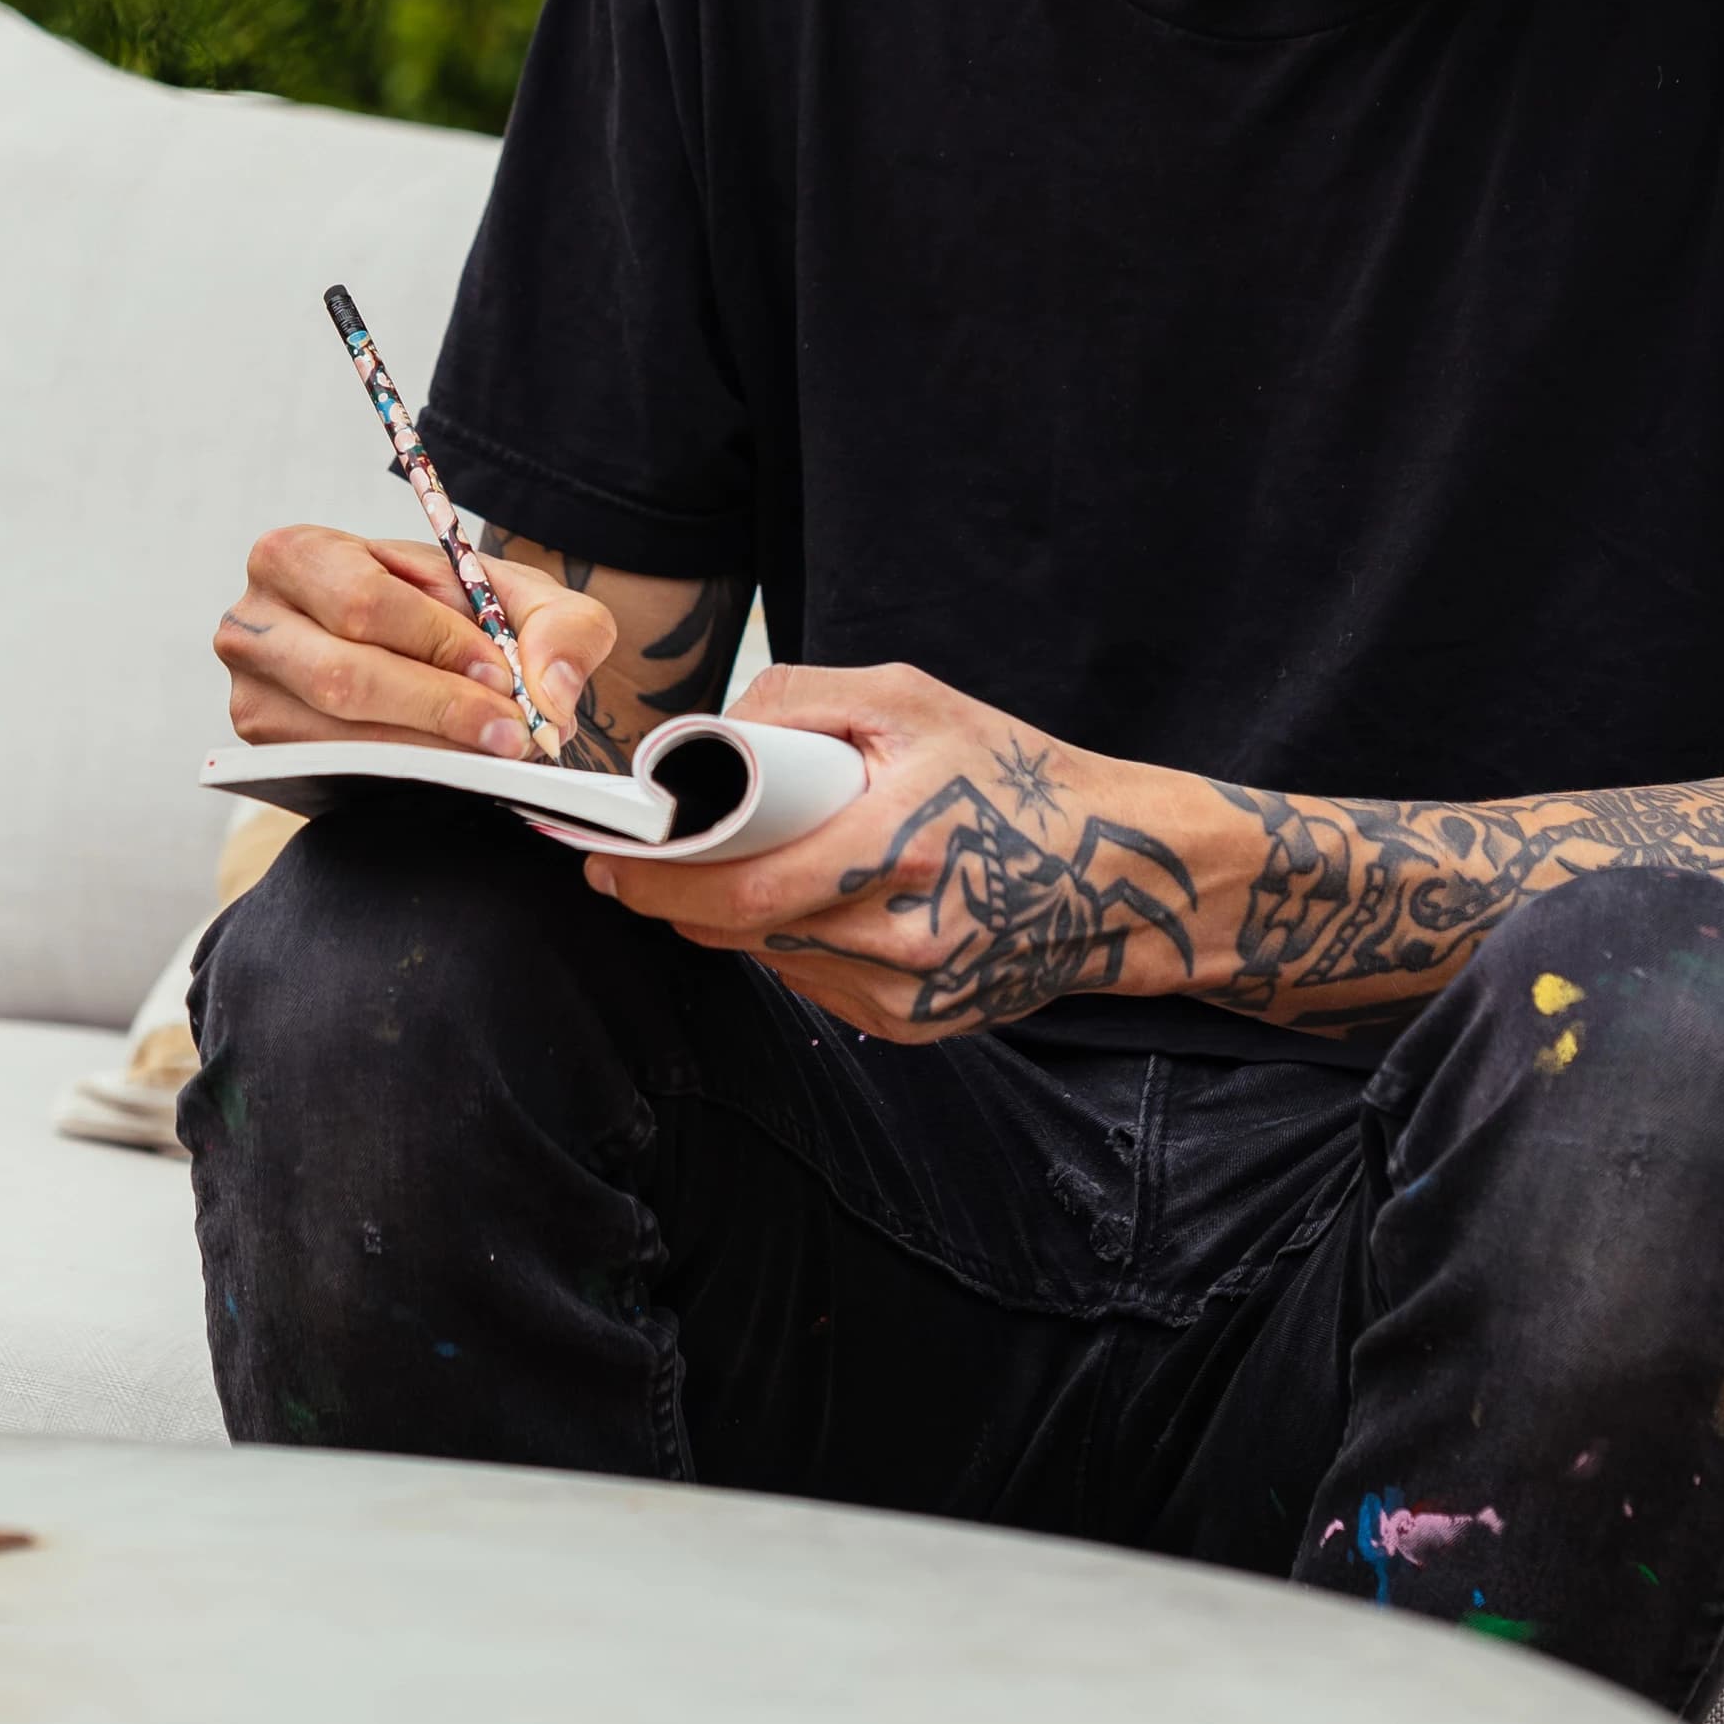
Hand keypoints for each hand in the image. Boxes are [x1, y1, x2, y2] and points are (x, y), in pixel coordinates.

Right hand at [217, 523, 614, 762]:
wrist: (415, 661)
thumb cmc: (454, 619)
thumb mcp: (517, 599)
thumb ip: (561, 626)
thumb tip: (552, 692)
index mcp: (296, 554)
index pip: (367, 603)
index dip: (441, 644)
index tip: (505, 678)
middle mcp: (251, 624)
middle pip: (344, 676)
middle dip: (439, 707)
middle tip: (512, 733)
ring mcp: (250, 694)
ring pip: (339, 736)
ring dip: (428, 750)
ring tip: (493, 753)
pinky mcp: (263, 751)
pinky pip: (335, 771)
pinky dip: (401, 774)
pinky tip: (451, 769)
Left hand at [586, 662, 1202, 1042]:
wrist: (1119, 873)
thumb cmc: (1013, 773)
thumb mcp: (913, 700)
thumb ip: (803, 699)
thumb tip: (707, 734)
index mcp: (899, 843)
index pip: (742, 884)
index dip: (659, 878)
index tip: (604, 858)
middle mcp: (904, 934)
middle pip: (743, 929)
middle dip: (672, 898)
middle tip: (623, 870)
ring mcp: (910, 993)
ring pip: (772, 960)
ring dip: (727, 921)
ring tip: (709, 873)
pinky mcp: (916, 1025)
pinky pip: (815, 986)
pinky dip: (787, 946)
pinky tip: (800, 906)